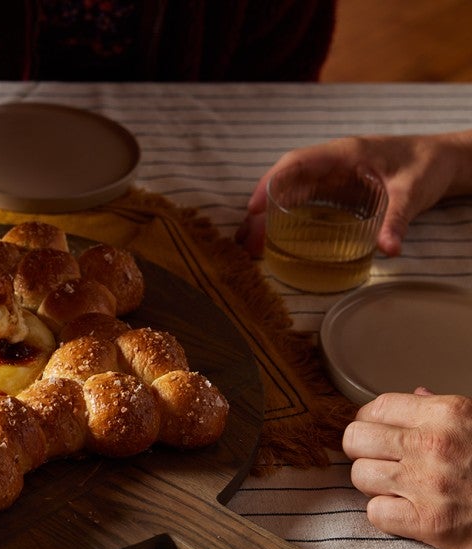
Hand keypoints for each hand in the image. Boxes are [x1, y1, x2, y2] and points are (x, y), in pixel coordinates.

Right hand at [237, 131, 471, 256]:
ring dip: (272, 212)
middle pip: (287, 179)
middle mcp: (333, 161)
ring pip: (292, 189)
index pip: (297, 163)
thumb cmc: (428, 165)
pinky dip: (287, 213)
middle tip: (247, 237)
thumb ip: (397, 220)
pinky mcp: (339, 185)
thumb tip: (388, 250)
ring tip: (253, 241)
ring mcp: (334, 173)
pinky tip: (277, 233)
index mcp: (344, 153)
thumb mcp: (413, 192)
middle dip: (263, 205)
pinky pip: (305, 196)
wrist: (445, 158)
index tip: (255, 208)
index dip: (271, 183)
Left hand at [343, 388, 471, 548]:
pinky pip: (375, 513)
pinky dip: (386, 515)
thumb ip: (445, 411)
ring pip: (359, 475)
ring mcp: (428, 484)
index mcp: (449, 414)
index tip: (376, 431)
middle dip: (363, 450)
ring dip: (373, 483)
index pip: (376, 407)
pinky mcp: (429, 523)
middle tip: (379, 459)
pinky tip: (406, 511)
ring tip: (395, 486)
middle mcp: (433, 444)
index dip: (370, 421)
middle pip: (355, 439)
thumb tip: (416, 395)